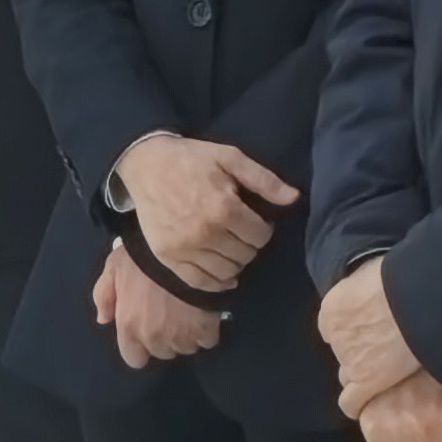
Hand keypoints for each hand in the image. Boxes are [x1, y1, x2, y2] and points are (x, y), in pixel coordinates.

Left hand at [96, 243, 225, 369]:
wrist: (183, 249)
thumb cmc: (145, 256)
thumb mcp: (114, 268)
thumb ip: (104, 296)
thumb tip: (104, 320)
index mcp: (129, 327)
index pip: (134, 359)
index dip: (141, 347)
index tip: (147, 329)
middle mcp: (154, 339)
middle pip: (162, 352)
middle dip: (165, 337)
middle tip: (170, 313)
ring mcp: (181, 337)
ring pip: (186, 348)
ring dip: (187, 335)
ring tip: (189, 312)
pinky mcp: (206, 331)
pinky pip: (208, 340)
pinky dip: (207, 330)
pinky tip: (204, 313)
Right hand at [114, 130, 295, 292]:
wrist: (147, 164)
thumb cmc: (192, 159)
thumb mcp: (231, 157)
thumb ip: (264, 180)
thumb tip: (294, 198)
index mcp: (224, 208)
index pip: (260, 236)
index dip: (264, 229)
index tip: (257, 221)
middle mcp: (205, 233)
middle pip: (245, 255)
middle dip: (250, 245)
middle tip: (242, 233)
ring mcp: (184, 248)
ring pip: (226, 272)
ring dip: (236, 263)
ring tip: (232, 248)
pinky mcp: (167, 257)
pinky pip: (199, 282)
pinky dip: (216, 284)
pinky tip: (225, 276)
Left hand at [316, 256, 419, 411]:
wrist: (417, 299)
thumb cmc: (403, 277)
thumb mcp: (377, 270)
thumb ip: (370, 284)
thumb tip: (382, 281)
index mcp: (334, 307)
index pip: (335, 326)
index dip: (354, 330)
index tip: (371, 329)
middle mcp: (336, 336)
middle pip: (342, 352)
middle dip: (359, 353)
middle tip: (384, 350)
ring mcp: (349, 361)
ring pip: (349, 376)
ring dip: (364, 375)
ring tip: (387, 375)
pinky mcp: (366, 382)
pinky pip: (352, 401)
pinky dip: (358, 405)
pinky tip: (369, 406)